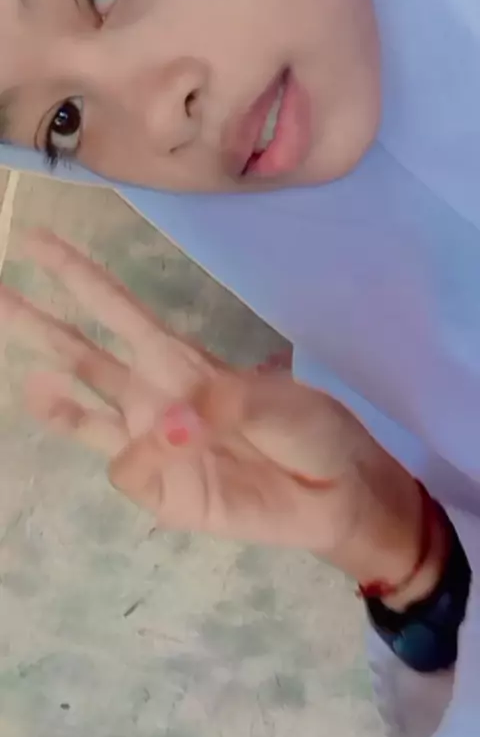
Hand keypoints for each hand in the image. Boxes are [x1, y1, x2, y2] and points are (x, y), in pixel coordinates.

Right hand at [0, 231, 427, 589]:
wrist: (334, 493)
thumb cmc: (309, 429)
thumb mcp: (279, 400)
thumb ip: (225, 404)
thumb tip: (170, 423)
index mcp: (179, 359)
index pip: (116, 309)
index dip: (78, 275)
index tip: (36, 243)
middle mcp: (153, 395)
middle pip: (82, 355)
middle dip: (37, 325)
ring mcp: (152, 445)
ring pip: (85, 417)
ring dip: (56, 402)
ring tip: (29, 385)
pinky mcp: (160, 491)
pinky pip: (128, 471)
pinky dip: (142, 459)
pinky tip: (167, 451)